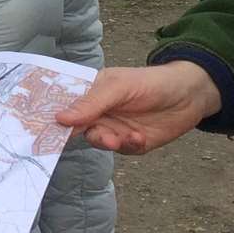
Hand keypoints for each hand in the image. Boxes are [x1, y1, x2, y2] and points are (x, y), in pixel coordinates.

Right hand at [56, 61, 221, 154]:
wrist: (190, 95)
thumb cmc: (152, 82)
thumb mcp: (119, 87)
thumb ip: (91, 103)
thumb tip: (60, 119)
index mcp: (92, 92)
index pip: (67, 105)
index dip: (55, 117)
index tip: (43, 131)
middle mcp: (100, 111)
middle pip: (80, 128)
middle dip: (90, 133)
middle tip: (104, 137)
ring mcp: (115, 128)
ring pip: (99, 142)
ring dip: (109, 142)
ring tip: (122, 139)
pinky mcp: (131, 143)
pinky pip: (122, 150)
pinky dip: (128, 146)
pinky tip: (140, 138)